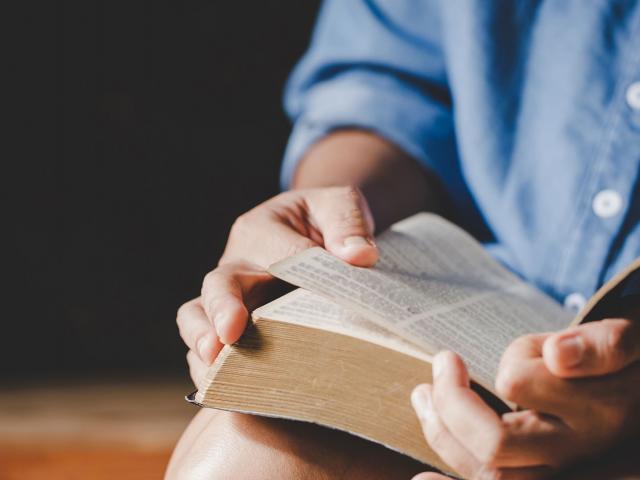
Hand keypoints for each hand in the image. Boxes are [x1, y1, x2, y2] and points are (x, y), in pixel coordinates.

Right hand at [176, 186, 378, 387]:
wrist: (314, 234)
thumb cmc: (325, 220)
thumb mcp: (340, 206)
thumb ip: (347, 223)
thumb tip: (359, 258)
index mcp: (261, 229)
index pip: (279, 252)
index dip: (299, 273)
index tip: (325, 290)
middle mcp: (238, 264)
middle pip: (219, 285)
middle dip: (223, 309)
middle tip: (229, 334)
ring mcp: (232, 299)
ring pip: (198, 316)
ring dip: (203, 343)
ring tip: (214, 369)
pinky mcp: (233, 327)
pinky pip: (211, 346)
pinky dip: (214, 370)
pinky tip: (225, 390)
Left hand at [410, 317, 639, 479]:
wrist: (631, 397)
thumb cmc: (621, 365)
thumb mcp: (622, 344)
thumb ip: (603, 346)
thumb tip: (559, 356)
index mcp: (597, 409)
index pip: (522, 388)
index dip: (500, 368)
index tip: (458, 354)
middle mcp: (574, 451)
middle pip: (496, 444)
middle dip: (451, 403)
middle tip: (442, 363)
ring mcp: (555, 471)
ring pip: (489, 474)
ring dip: (442, 433)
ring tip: (423, 396)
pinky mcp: (533, 475)